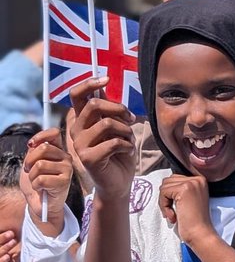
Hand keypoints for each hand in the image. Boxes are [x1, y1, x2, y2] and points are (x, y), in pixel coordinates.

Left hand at [20, 128, 72, 233]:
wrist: (40, 204)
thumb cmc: (36, 183)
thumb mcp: (31, 163)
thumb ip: (34, 150)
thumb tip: (34, 143)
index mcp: (59, 150)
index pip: (54, 133)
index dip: (40, 136)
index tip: (30, 145)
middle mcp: (66, 157)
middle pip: (43, 148)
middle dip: (29, 160)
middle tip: (29, 170)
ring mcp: (67, 169)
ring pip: (40, 165)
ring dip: (32, 176)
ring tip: (37, 181)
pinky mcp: (65, 181)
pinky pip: (41, 179)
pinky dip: (36, 185)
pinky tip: (41, 189)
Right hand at [70, 79, 135, 201]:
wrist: (118, 183)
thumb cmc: (119, 154)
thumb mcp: (116, 128)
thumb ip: (109, 111)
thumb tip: (103, 90)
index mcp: (82, 120)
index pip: (76, 95)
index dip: (89, 83)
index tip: (106, 79)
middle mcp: (76, 131)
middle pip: (94, 105)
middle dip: (119, 109)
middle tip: (131, 119)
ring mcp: (79, 145)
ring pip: (107, 123)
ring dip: (126, 130)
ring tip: (129, 140)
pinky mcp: (87, 158)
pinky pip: (114, 142)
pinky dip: (127, 145)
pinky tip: (127, 151)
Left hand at [159, 174, 212, 247]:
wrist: (200, 233)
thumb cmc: (194, 222)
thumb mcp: (190, 200)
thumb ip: (181, 190)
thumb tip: (165, 185)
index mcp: (200, 180)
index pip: (175, 179)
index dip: (170, 194)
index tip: (174, 208)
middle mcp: (197, 179)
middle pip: (168, 181)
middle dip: (166, 198)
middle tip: (172, 213)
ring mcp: (191, 183)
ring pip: (164, 186)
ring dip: (164, 202)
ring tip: (173, 215)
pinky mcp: (183, 189)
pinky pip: (163, 192)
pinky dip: (163, 206)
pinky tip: (173, 216)